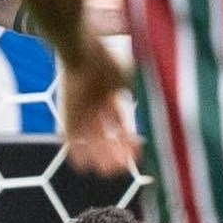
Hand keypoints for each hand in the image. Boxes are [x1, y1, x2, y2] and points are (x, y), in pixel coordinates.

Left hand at [57, 54, 138, 179]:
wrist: (80, 49)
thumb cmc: (106, 61)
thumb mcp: (127, 77)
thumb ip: (138, 93)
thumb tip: (155, 104)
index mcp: (111, 96)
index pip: (121, 123)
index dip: (128, 140)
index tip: (138, 153)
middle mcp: (96, 106)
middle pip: (106, 134)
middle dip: (114, 152)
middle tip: (122, 169)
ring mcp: (81, 109)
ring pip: (90, 138)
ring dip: (98, 155)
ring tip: (105, 172)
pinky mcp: (67, 111)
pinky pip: (69, 135)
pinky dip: (75, 150)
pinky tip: (81, 166)